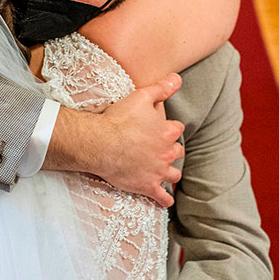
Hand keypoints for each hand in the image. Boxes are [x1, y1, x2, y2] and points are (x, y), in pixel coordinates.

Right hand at [97, 74, 184, 206]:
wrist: (100, 143)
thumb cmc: (118, 119)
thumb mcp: (141, 96)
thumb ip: (161, 88)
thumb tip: (177, 79)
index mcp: (167, 131)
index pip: (176, 128)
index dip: (168, 127)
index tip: (160, 128)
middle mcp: (167, 153)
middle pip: (177, 152)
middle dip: (171, 150)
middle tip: (160, 149)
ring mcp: (158, 171)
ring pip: (174, 174)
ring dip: (170, 172)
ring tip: (166, 172)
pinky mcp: (147, 186)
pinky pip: (162, 197)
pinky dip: (165, 199)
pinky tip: (165, 200)